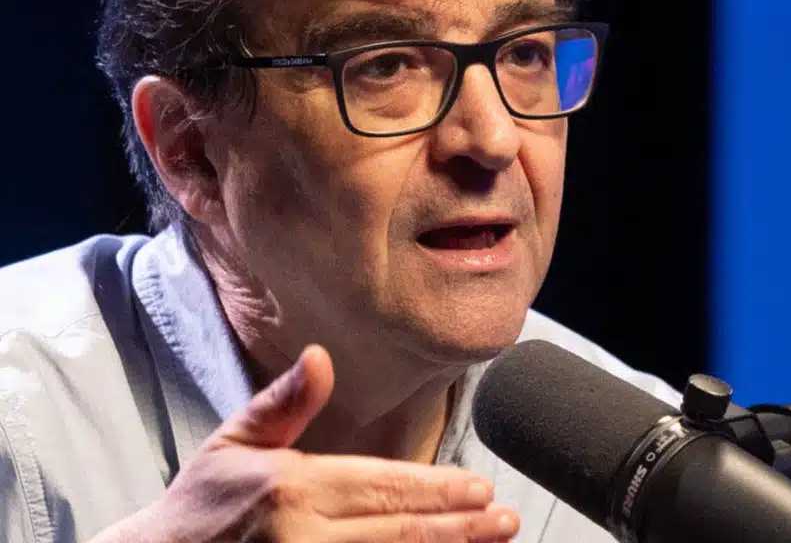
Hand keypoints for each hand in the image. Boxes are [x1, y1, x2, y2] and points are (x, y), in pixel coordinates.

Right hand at [92, 345, 517, 542]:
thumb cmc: (196, 511)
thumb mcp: (231, 443)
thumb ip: (282, 403)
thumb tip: (320, 355)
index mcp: (290, 489)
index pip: (381, 486)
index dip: (435, 488)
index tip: (479, 488)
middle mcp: (302, 537)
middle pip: (397, 531)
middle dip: (457, 526)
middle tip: (505, 520)